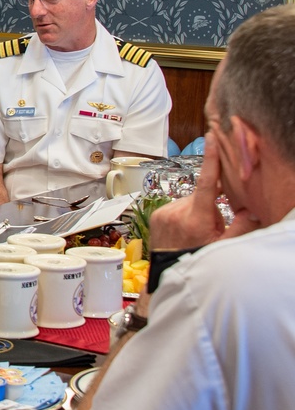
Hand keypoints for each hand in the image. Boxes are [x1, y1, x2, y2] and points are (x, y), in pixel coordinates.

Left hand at [149, 131, 256, 249]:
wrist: (169, 272)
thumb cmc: (197, 260)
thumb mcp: (224, 246)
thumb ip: (241, 225)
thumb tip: (252, 208)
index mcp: (196, 219)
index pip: (206, 182)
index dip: (211, 158)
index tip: (212, 138)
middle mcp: (177, 212)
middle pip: (201, 195)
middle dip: (209, 206)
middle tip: (209, 227)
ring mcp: (164, 213)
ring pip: (189, 201)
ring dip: (195, 210)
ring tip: (194, 231)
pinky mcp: (156, 214)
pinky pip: (176, 206)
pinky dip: (183, 214)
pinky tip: (183, 229)